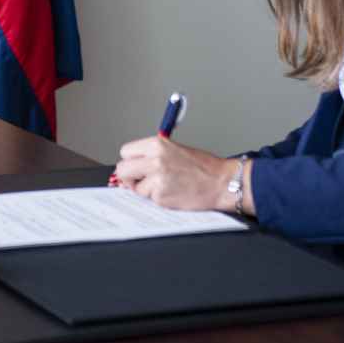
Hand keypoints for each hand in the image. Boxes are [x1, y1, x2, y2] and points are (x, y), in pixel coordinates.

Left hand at [113, 135, 233, 210]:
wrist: (222, 182)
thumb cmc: (203, 167)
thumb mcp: (174, 150)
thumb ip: (152, 155)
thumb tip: (132, 166)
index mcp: (156, 144)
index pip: (126, 152)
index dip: (131, 161)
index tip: (136, 167)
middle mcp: (154, 159)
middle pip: (122, 169)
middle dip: (129, 177)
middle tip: (141, 180)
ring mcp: (157, 177)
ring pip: (134, 186)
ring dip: (145, 189)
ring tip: (165, 186)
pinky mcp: (161, 195)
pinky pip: (148, 198)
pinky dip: (158, 198)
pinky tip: (173, 193)